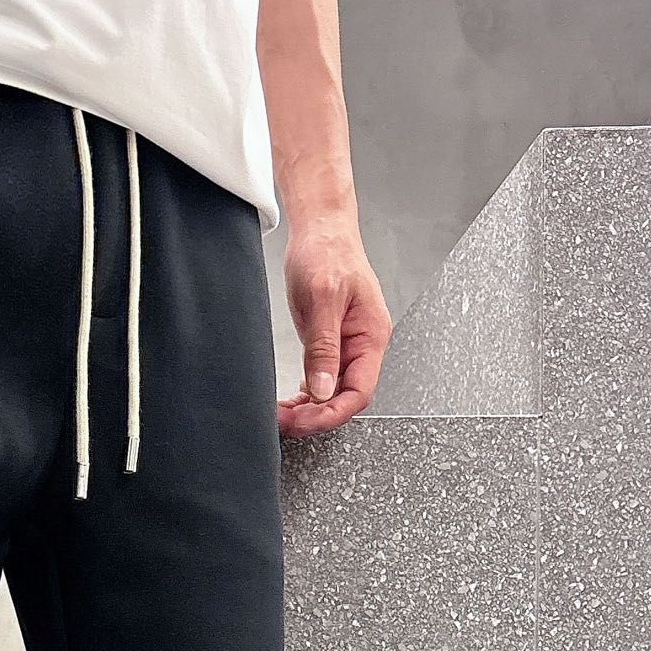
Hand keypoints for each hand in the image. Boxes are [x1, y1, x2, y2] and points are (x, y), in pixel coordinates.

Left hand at [278, 223, 391, 437]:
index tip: (302, 422)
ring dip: (307, 409)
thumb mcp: (323, 298)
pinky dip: (305, 395)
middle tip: (282, 422)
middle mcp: (362, 346)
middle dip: (314, 416)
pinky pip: (321, 379)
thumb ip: (323, 347)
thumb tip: (321, 390)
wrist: (321, 228)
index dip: (331, 413)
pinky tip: (289, 401)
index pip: (359, 392)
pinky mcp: (329, 343)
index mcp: (371, 336)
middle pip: (344, 398)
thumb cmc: (327, 252)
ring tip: (280, 415)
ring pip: (331, 393)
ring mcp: (346, 346)